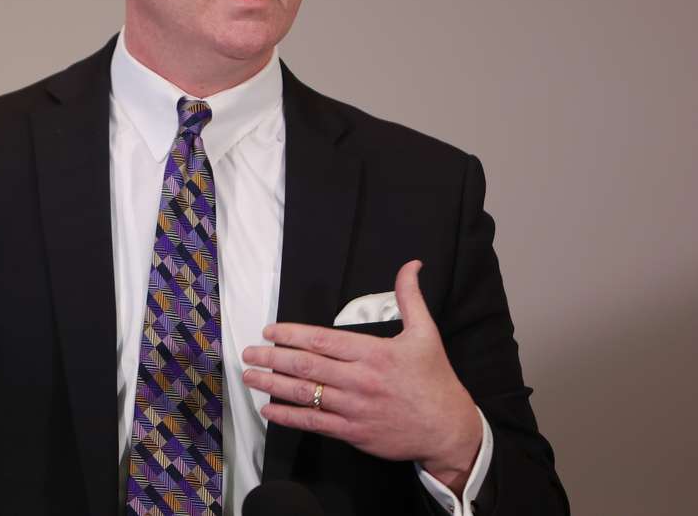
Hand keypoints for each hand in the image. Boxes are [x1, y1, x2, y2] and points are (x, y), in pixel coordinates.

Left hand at [242, 261, 481, 495]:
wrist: (449, 430)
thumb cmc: (435, 380)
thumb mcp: (426, 333)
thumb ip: (410, 297)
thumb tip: (411, 265)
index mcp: (372, 353)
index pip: (321, 340)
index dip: (291, 334)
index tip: (269, 331)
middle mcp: (359, 380)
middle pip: (306, 366)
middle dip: (272, 358)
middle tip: (248, 352)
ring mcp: (354, 408)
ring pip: (305, 394)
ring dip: (272, 385)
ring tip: (250, 376)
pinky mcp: (353, 432)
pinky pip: (314, 423)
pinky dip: (288, 417)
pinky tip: (269, 410)